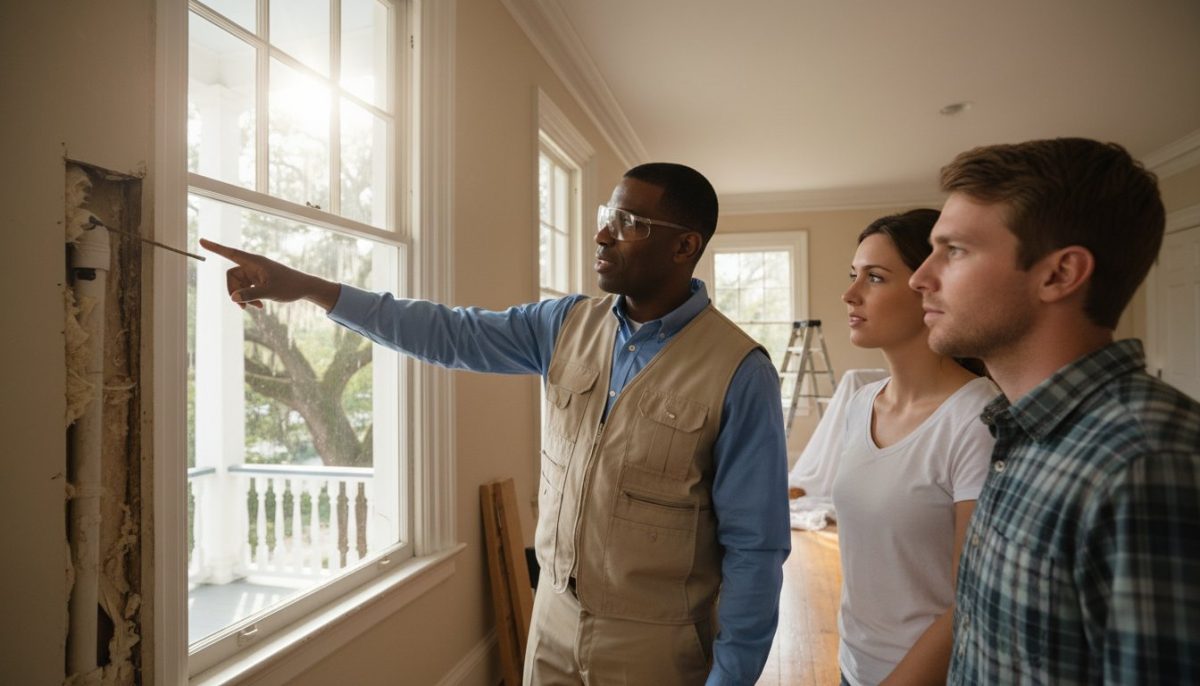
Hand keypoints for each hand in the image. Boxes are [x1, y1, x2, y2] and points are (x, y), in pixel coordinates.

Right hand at [199, 238, 340, 310]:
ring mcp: (255, 274)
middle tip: (242, 306)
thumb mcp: (270, 292)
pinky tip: (260, 307)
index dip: (215, 248)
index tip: (202, 240)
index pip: (230, 253)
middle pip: (231, 276)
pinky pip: (246, 289)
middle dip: (234, 291)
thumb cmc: (290, 286)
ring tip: (256, 307)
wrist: (304, 288)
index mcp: (254, 262)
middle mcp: (252, 266)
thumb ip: (251, 295)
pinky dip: (250, 298)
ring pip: (238, 285)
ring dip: (243, 297)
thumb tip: (233, 298)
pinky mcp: (258, 281)